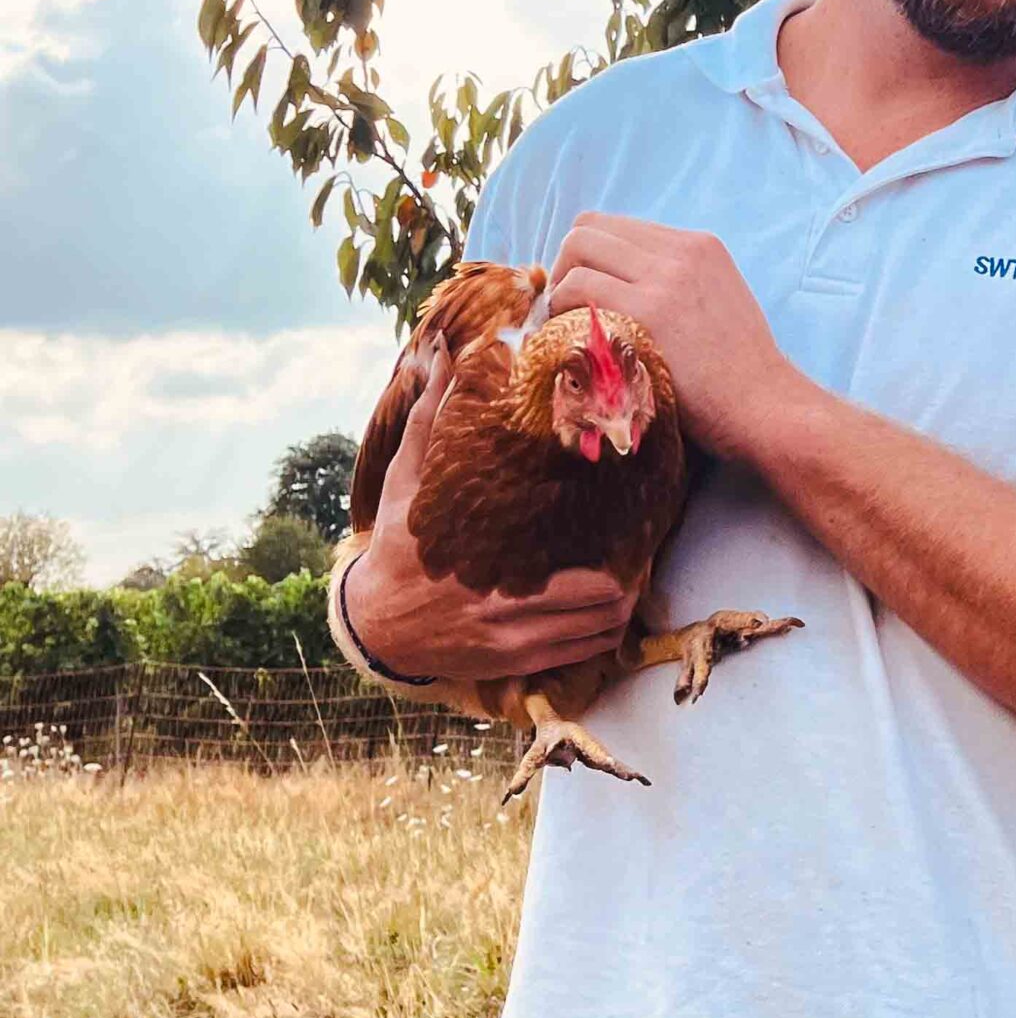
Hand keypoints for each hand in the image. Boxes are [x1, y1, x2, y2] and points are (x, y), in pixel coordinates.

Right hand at [345, 337, 641, 695]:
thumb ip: (431, 418)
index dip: (621, 552)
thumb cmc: (399, 543)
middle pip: (606, 606)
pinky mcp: (512, 666)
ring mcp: (513, 646)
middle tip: (640, 547)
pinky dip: (599, 635)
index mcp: (489, 566)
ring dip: (622, 608)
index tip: (635, 521)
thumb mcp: (407, 480)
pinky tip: (603, 609)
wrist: (374, 621)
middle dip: (632, 578)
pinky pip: (578, 655)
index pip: (584, 574)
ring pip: (599, 635)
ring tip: (630, 575)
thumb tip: (447, 351)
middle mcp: (506, 614)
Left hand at [546, 212, 795, 460]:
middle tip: (567, 307)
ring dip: (561, 286)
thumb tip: (619, 281)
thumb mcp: (716, 300)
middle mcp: (682, 252)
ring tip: (567, 324)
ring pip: (578, 249)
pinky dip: (562, 309)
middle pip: (589, 228)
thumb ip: (675, 281)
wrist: (764, 406)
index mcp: (700, 246)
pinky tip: (573, 338)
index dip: (590, 257)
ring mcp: (666, 279)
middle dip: (566, 264)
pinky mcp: (648, 311)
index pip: (617, 226)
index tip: (586, 293)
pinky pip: (578, 288)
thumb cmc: (739, 371)